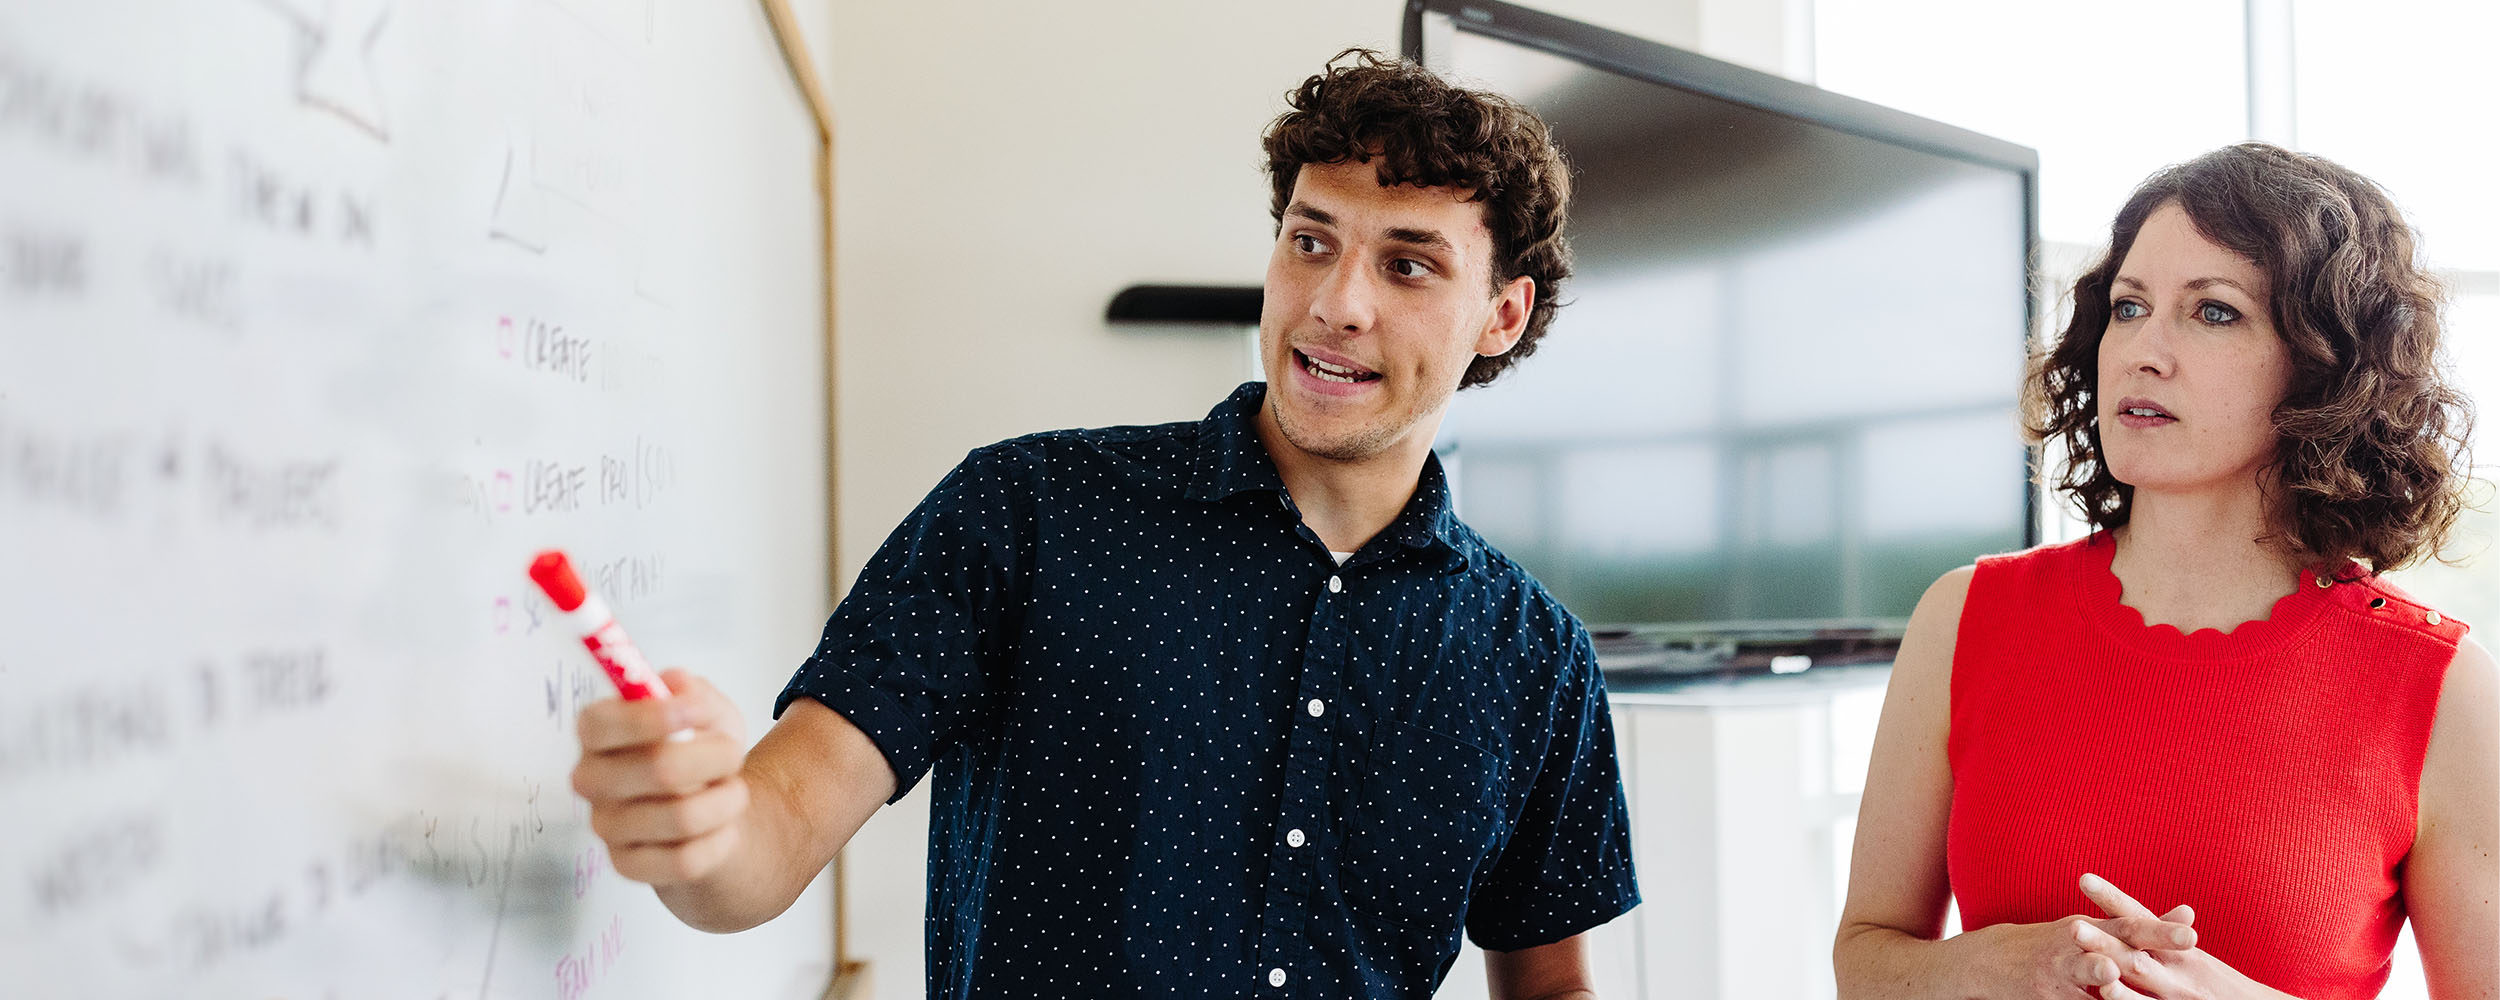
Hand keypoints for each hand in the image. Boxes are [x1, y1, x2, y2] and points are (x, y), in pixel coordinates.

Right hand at [570, 669, 752, 886]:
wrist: (710, 808)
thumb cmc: (700, 751)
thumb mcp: (707, 709)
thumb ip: (693, 691)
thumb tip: (676, 685)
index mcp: (597, 732)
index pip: (602, 724)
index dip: (650, 717)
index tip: (694, 711)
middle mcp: (592, 780)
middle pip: (657, 769)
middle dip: (715, 757)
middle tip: (733, 754)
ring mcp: (607, 827)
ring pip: (683, 817)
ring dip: (728, 800)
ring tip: (734, 792)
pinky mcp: (627, 866)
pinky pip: (687, 860)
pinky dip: (722, 839)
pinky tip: (724, 827)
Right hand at [1956, 899, 2198, 998]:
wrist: (1993, 961)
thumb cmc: (2060, 944)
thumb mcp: (2096, 928)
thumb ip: (2141, 925)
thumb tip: (2189, 915)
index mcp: (2093, 928)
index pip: (2130, 926)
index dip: (2159, 930)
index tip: (2191, 932)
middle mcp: (2076, 945)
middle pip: (2113, 946)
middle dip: (2141, 949)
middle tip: (2169, 950)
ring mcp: (2058, 971)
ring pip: (2081, 970)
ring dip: (2096, 971)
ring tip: (2108, 970)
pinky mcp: (2045, 996)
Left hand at [2078, 874, 2289, 999]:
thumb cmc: (2220, 985)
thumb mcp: (2193, 957)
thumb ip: (2167, 936)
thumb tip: (2152, 910)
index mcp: (2178, 949)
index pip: (2140, 918)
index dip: (2113, 898)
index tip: (2083, 878)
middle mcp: (2178, 971)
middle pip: (2135, 952)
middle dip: (2104, 940)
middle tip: (2072, 927)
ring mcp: (2180, 997)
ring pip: (2142, 987)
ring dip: (2113, 980)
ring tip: (2094, 975)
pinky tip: (2108, 999)